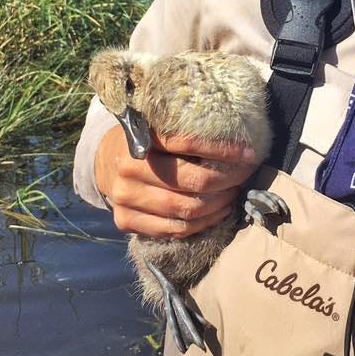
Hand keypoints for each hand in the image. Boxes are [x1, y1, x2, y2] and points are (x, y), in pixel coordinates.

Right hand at [95, 124, 257, 238]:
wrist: (106, 161)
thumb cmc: (146, 140)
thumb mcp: (160, 125)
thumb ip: (187, 132)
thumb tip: (236, 140)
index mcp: (140, 137)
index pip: (187, 143)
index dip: (222, 150)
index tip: (248, 153)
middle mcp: (130, 168)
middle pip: (192, 182)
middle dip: (227, 180)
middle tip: (243, 175)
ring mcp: (126, 198)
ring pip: (186, 210)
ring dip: (219, 204)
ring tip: (233, 193)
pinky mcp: (126, 221)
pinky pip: (174, 230)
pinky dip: (203, 223)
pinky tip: (218, 211)